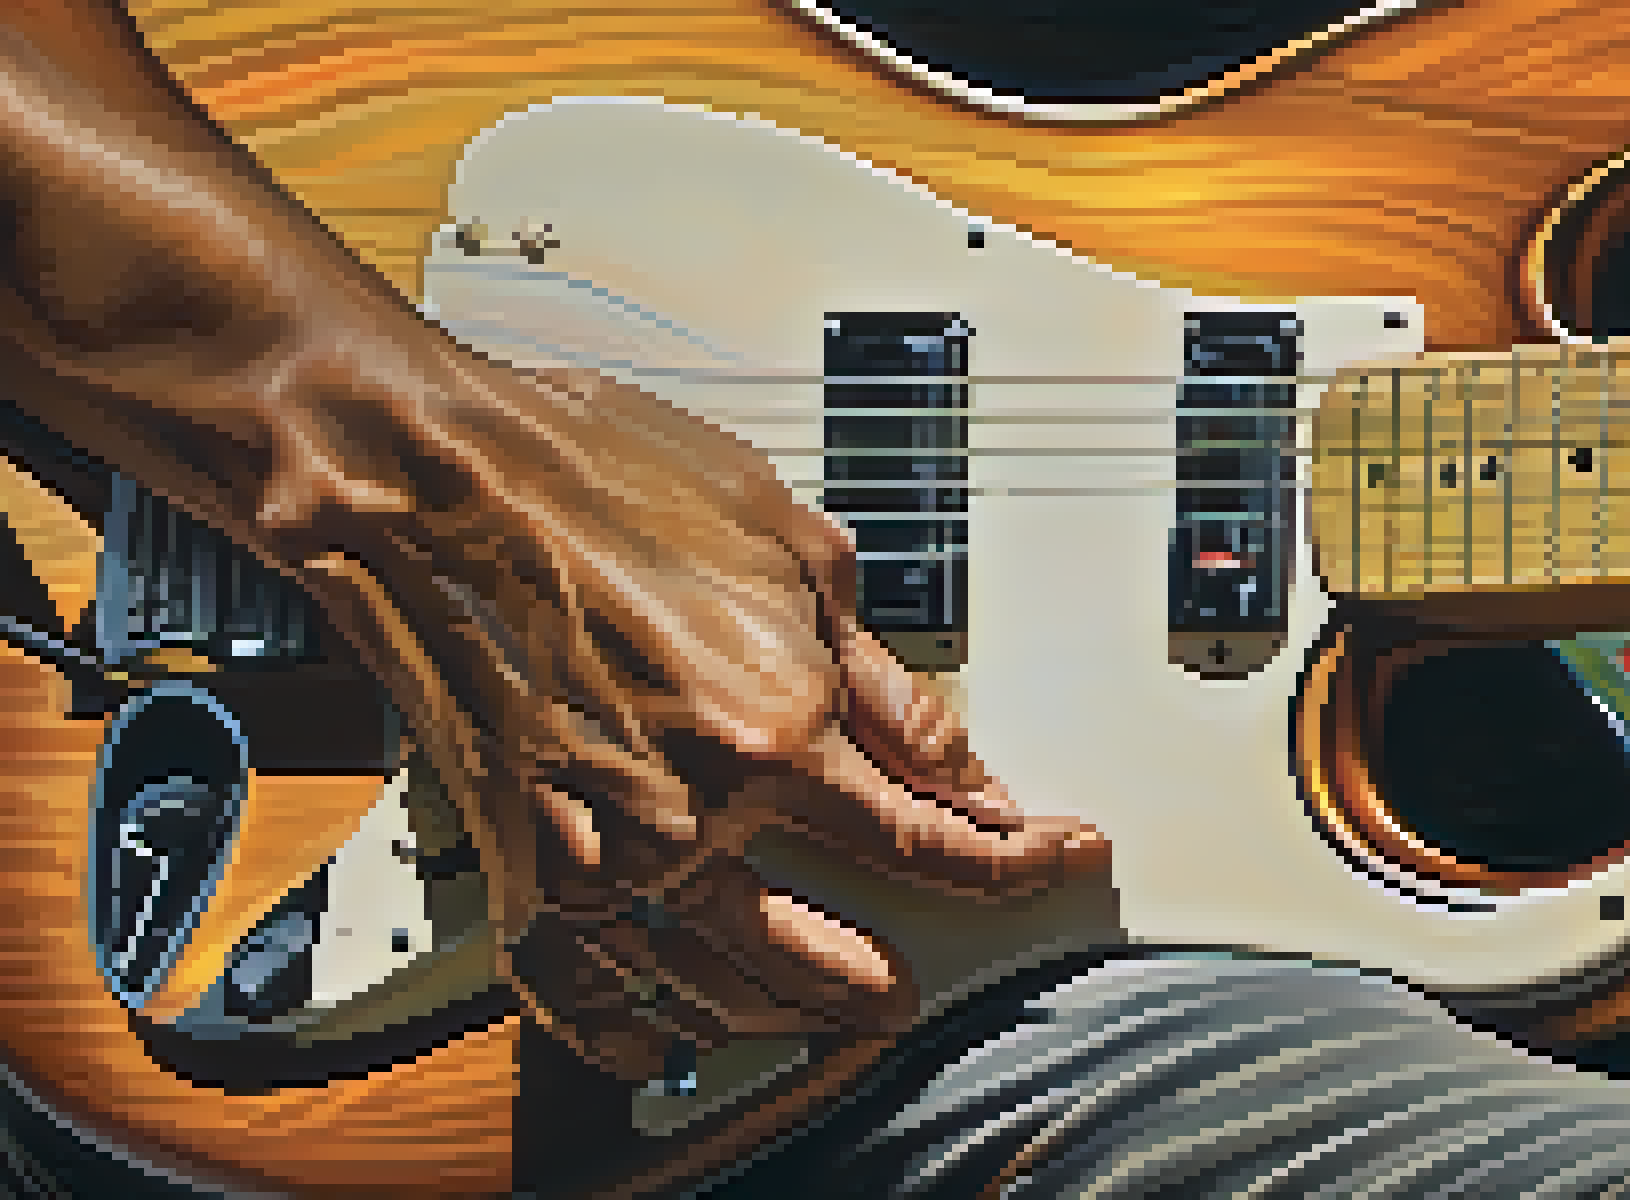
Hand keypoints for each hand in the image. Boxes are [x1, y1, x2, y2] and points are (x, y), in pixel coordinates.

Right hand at [393, 363, 1116, 1080]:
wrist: (433, 478)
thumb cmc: (598, 479)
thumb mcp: (798, 551)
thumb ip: (886, 678)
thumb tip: (956, 754)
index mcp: (776, 729)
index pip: (931, 839)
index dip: (1013, 862)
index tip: (1053, 858)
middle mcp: (692, 812)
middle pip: (826, 944)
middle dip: (890, 970)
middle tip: (924, 978)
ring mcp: (599, 850)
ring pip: (714, 979)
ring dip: (785, 1009)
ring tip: (830, 1014)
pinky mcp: (520, 859)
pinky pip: (578, 988)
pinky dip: (624, 1030)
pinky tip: (664, 1041)